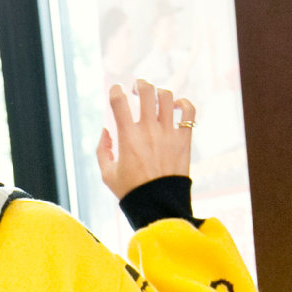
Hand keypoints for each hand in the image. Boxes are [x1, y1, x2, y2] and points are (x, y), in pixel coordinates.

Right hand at [96, 78, 195, 199]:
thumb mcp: (107, 174)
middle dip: (140, 85)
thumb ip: (102, 149)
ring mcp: (168, 133)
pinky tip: (176, 107)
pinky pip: (189, 111)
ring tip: (156, 99)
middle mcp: (148, 130)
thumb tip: (106, 130)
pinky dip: (184, 104)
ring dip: (160, 93)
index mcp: (127, 137)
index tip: (116, 92)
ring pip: (167, 97)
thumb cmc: (131, 191)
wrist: (158, 206)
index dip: (115, 90)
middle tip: (137, 90)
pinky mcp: (184, 140)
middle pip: (147, 91)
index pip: (118, 101)